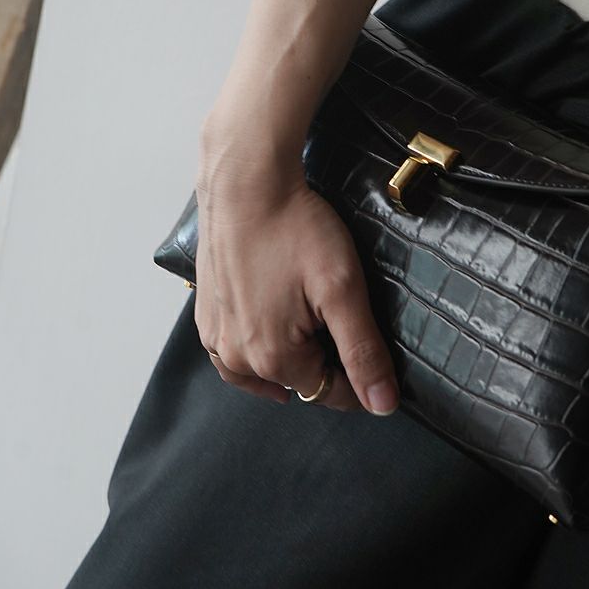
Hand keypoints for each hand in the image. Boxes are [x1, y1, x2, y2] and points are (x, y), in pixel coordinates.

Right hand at [192, 138, 399, 414]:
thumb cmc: (294, 228)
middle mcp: (237, 357)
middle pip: (297, 381)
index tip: (375, 354)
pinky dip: (253, 354)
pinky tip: (268, 340)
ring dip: (290, 360)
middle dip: (325, 363)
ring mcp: (216, 335)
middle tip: (342, 322)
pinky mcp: (206, 313)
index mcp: (274, 359)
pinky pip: (231, 354)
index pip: (331, 392)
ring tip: (312, 331)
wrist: (245, 183)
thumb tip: (382, 405)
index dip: (360, 379)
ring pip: (263, 372)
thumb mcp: (343, 290)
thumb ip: (363, 351)